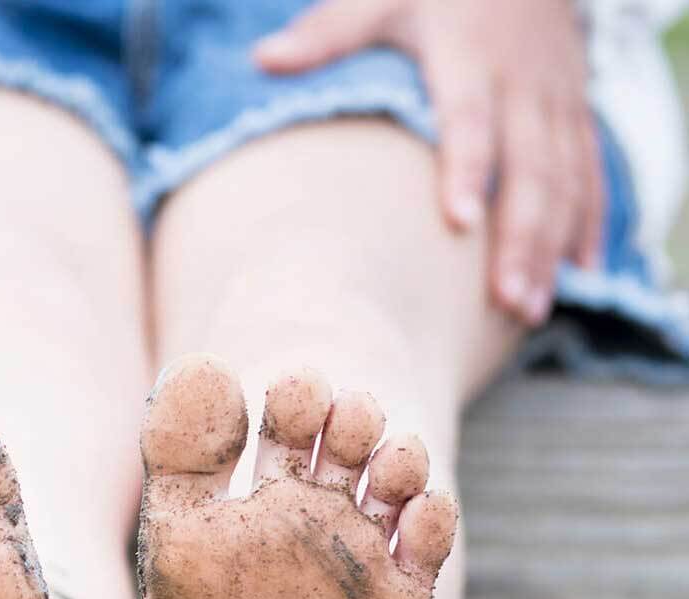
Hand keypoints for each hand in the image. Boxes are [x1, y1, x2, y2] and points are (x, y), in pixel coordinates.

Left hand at [255, 0, 602, 324]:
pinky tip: (580, 274)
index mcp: (470, 56)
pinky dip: (588, 221)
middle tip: (504, 301)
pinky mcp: (576, 114)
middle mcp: (522, 83)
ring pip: (565, 178)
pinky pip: (590, 171)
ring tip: (529, 310)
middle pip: (529, 166)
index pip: (470, 118)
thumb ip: (328, 33)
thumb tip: (262, 57)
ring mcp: (557, 101)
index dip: (468, 167)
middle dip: (521, 236)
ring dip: (552, 246)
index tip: (459, 222)